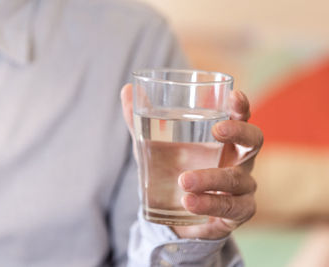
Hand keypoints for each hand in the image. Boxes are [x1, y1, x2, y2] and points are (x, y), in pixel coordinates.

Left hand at [121, 84, 262, 239]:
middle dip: (240, 132)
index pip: (240, 117)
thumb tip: (127, 89)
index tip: (234, 95)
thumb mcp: (153, 146)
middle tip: (216, 131)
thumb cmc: (171, 169)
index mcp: (223, 139)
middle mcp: (238, 159)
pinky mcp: (238, 211)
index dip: (241, 106)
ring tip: (184, 181)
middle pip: (254, 141)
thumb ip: (140, 120)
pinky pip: (233, 207)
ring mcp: (242, 186)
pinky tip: (189, 203)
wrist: (174, 212)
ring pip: (238, 179)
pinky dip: (210, 204)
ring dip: (212, 178)